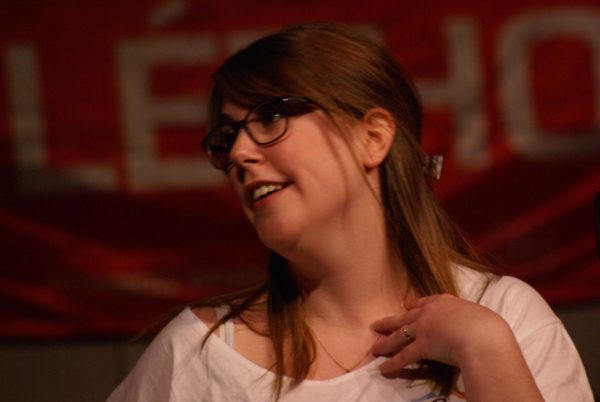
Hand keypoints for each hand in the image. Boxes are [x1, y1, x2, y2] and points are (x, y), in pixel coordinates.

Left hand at [371, 294, 513, 374]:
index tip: (404, 307)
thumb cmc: (486, 325)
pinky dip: (393, 363)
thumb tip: (472, 323)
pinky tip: (383, 368)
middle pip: (404, 317)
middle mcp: (429, 312)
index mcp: (444, 301)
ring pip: (399, 336)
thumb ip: (467, 317)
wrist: (482, 336)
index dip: (412, 306)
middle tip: (377, 325)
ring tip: (374, 348)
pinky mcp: (422, 346)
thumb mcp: (476, 314)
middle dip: (389, 322)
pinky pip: (404, 356)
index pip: (423, 302)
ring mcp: (423, 328)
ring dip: (385, 343)